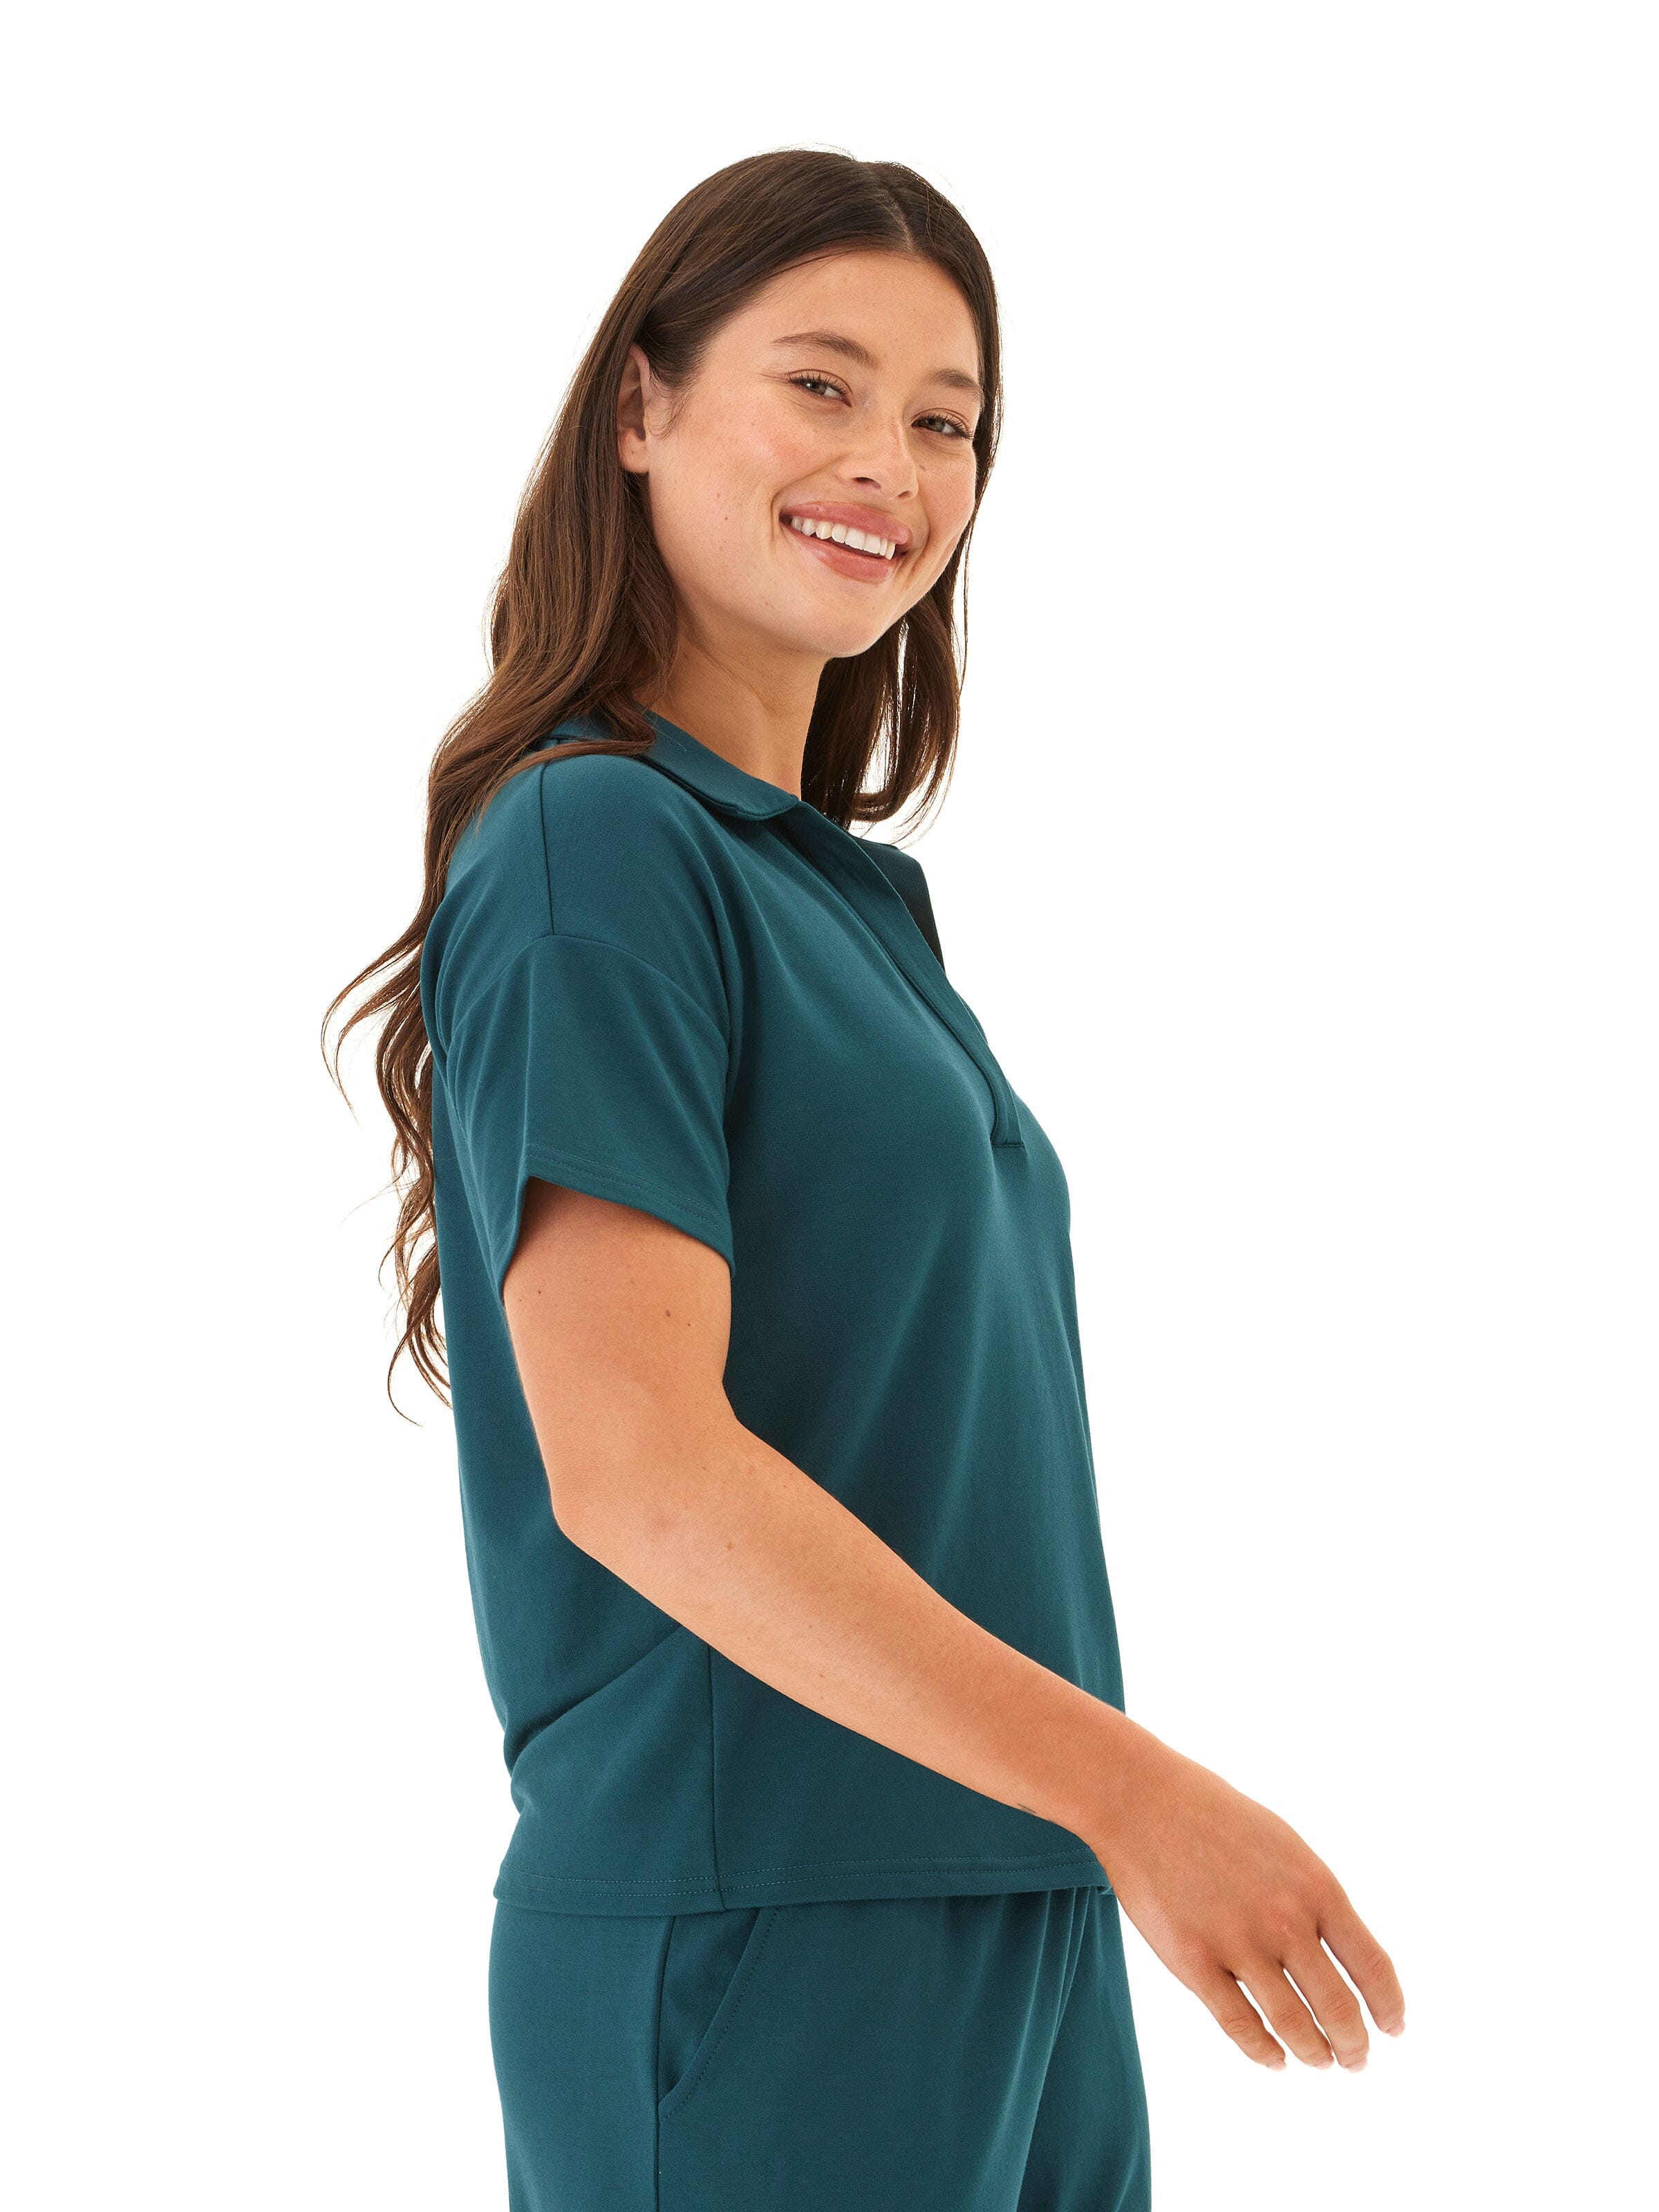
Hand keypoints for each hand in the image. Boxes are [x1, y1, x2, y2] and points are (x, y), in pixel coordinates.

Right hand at [1086, 1723, 1405, 2070]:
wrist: (1144, 1800)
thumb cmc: (1217, 1820)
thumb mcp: (1286, 1847)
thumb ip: (1317, 1900)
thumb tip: (1345, 1958)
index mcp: (1316, 1887)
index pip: (1373, 1967)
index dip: (1389, 2007)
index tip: (1393, 2028)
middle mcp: (1284, 1920)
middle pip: (1339, 2009)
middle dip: (1354, 2046)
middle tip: (1355, 2060)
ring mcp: (1237, 1942)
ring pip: (1293, 2027)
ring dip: (1314, 2053)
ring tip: (1319, 2060)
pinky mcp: (1192, 1961)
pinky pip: (1239, 2026)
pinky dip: (1263, 2052)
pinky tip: (1274, 2059)